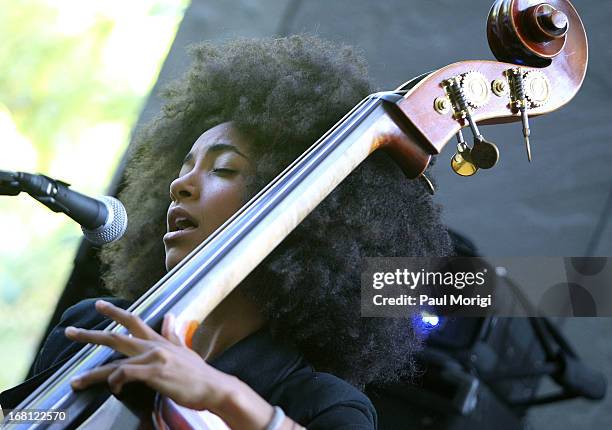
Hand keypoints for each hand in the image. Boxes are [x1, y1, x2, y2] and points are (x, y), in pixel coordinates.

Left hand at [65, 300, 235, 410]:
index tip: (99, 306)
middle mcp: (154, 346)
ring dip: (92, 374)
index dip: (115, 313)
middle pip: (116, 337)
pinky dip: (116, 382)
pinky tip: (114, 390)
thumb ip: (173, 334)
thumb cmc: (199, 374)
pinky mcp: (154, 373)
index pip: (133, 321)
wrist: (214, 387)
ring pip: (114, 362)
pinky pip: (126, 375)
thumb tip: (170, 317)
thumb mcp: (185, 350)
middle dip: (90, 336)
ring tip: (76, 382)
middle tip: (70, 333)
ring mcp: (153, 359)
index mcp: (159, 341)